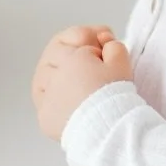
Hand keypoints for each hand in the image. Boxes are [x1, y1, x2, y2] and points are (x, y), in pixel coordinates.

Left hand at [31, 26, 132, 140]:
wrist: (108, 130)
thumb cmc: (115, 95)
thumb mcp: (121, 62)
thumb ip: (112, 45)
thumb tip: (104, 42)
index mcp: (70, 57)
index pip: (78, 36)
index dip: (93, 35)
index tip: (105, 41)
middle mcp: (52, 75)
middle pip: (57, 53)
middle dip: (74, 50)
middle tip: (93, 58)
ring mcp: (45, 97)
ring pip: (44, 76)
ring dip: (58, 72)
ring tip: (79, 79)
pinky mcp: (45, 118)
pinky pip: (45, 102)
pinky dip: (55, 97)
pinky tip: (70, 99)